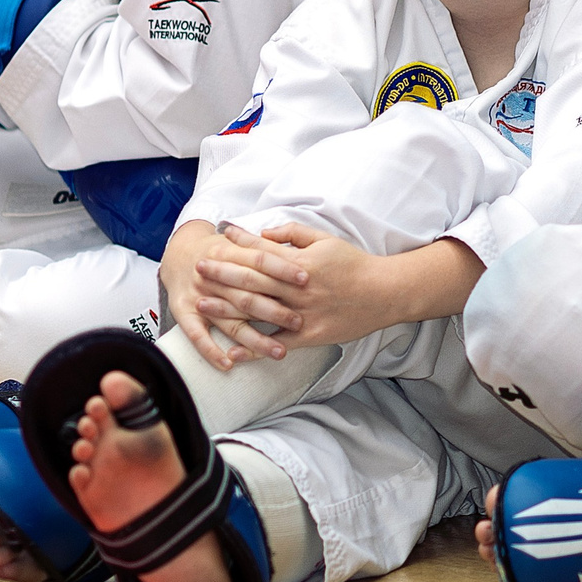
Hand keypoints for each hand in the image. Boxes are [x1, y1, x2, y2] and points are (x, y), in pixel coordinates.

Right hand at [162, 218, 298, 368]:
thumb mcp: (237, 240)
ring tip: (279, 351)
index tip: (305, 280)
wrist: (177, 253)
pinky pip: (196, 336)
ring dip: (255, 339)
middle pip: (247, 295)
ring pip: (229, 322)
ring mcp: (198, 296)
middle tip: (299, 322)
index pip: (259, 260)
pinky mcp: (183, 313)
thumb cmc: (216, 250)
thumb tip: (299, 253)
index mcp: (226, 254)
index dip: (282, 269)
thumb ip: (264, 246)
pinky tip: (228, 364)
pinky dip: (211, 351)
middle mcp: (212, 277)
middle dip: (275, 311)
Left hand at [193, 223, 407, 353]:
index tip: (218, 236)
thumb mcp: (325, 240)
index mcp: (300, 263)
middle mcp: (297, 288)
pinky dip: (253, 348)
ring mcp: (301, 314)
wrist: (383, 293)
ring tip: (201, 305)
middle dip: (222, 273)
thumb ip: (292, 234)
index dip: (239, 243)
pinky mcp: (308, 336)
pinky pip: (275, 343)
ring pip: (258, 311)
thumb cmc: (353, 264)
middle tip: (198, 268)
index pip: (262, 251)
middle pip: (252, 280)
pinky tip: (231, 350)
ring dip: (227, 308)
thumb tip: (264, 232)